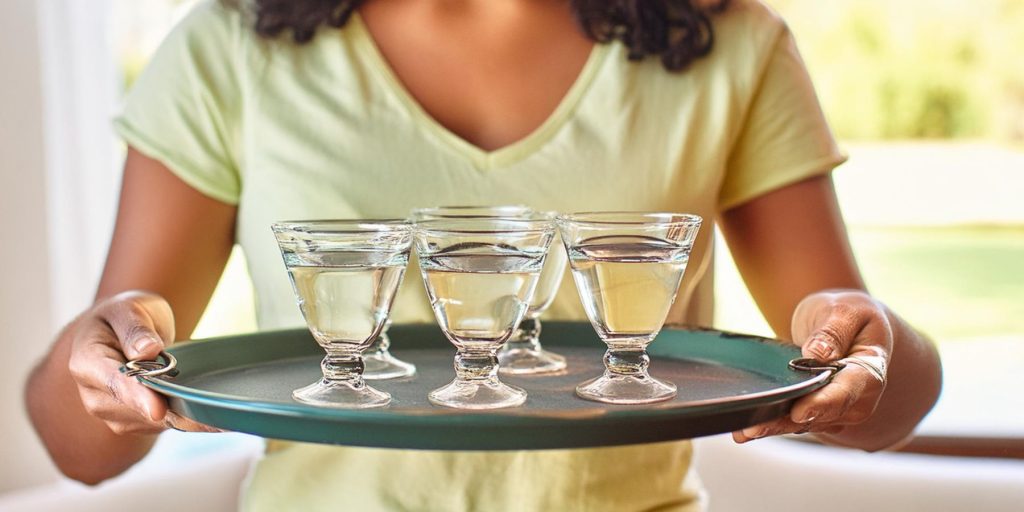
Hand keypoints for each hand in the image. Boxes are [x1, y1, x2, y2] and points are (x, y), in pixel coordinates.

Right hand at [67, 291, 219, 433]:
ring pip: (152, 422)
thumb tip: (148, 350)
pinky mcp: (132, 421)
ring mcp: (111, 412)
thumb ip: (135, 329)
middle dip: (170, 409)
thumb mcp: (128, 309)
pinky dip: (184, 418)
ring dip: (181, 415)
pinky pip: (162, 424)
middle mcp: (94, 394)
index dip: (137, 397)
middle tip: (209, 407)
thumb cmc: (124, 316)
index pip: (114, 383)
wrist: (120, 332)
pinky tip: (203, 410)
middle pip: (134, 409)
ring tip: (209, 402)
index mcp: (87, 362)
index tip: (157, 410)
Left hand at [733, 290, 892, 442]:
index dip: (823, 404)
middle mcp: (857, 397)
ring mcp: (837, 408)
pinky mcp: (816, 410)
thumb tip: (818, 354)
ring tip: (744, 430)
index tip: (799, 411)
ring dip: (774, 427)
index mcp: (869, 369)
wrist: (843, 323)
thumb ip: (834, 331)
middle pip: (823, 415)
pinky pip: (794, 421)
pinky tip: (744, 431)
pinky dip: (771, 424)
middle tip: (755, 426)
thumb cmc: (847, 314)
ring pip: (805, 423)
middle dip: (789, 422)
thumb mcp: (844, 310)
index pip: (848, 392)